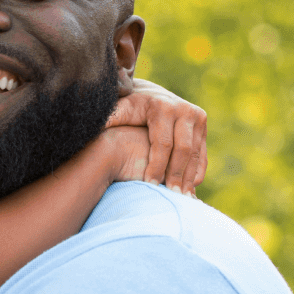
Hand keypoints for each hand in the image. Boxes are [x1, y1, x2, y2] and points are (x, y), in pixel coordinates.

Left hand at [105, 79, 206, 193]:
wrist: (148, 94)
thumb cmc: (128, 109)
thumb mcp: (118, 111)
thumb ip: (107, 120)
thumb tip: (90, 129)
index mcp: (162, 107)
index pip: (162, 143)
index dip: (156, 166)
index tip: (150, 185)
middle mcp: (183, 110)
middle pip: (183, 149)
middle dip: (176, 174)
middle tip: (172, 197)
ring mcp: (197, 117)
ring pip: (195, 153)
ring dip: (189, 177)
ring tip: (182, 198)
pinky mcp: (203, 126)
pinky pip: (202, 153)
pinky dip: (197, 172)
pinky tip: (190, 189)